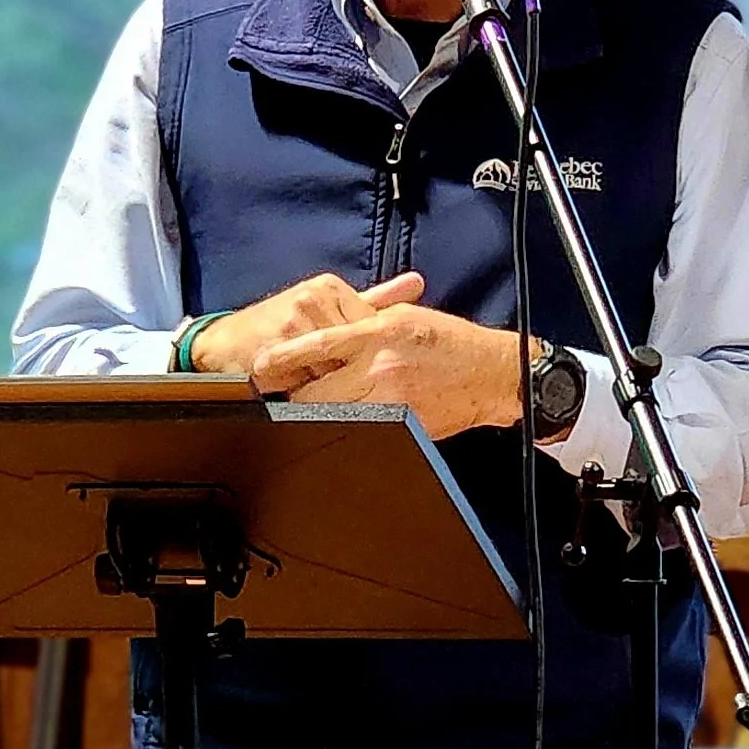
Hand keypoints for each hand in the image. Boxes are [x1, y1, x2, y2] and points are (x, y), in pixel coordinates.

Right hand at [189, 269, 422, 379]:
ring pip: (334, 370)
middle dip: (353, 373)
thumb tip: (416, 283)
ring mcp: (293, 323)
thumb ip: (374, 300)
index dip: (371, 355)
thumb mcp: (328, 308)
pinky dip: (307, 394)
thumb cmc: (278, 329)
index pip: (371, 327)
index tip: (376, 369)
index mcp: (330, 288)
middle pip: (354, 351)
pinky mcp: (275, 348)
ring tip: (316, 387)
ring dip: (329, 386)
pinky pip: (308, 383)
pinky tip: (298, 391)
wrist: (222, 345)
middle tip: (352, 387)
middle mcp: (313, 299)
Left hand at [253, 298, 525, 442]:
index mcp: (377, 333)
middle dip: (295, 394)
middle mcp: (379, 367)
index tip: (259, 365)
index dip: (282, 358)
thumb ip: (363, 324)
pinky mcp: (401, 424)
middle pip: (315, 390)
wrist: (489, 372)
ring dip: (316, 413)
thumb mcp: (403, 318)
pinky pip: (361, 429)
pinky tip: (341, 423)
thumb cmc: (447, 341)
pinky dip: (346, 426)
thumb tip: (325, 336)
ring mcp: (390, 400)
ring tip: (307, 410)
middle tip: (282, 394)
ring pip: (332, 415)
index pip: (316, 345)